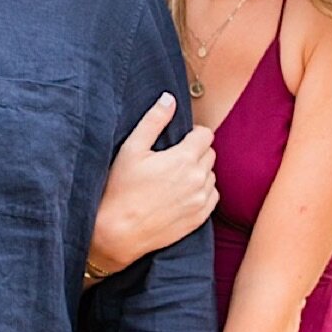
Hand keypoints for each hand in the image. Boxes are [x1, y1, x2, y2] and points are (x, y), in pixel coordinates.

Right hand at [87, 96, 215, 280]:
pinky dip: (201, 192)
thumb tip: (169, 98)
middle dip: (195, 152)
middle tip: (172, 160)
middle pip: (210, 153)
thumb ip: (154, 120)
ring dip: (198, 172)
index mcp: (184, 158)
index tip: (178, 140)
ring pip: (211, 175)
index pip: (206, 134)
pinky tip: (181, 194)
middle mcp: (198, 178)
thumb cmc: (121, 189)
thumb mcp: (132, 149)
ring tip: (174, 178)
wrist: (119, 232)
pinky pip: (212, 196)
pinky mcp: (199, 218)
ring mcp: (201, 200)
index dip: (192, 134)